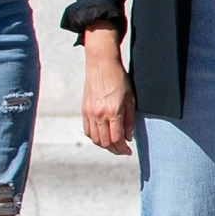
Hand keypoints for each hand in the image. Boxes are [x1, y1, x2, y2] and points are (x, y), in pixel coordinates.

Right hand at [82, 38, 135, 155]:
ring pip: (95, 138)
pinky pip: (87, 130)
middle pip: (105, 142)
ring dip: (104, 145)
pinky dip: (95, 137)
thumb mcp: (131, 98)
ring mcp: (89, 113)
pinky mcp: (84, 110)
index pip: (116, 139)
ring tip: (114, 144)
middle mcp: (99, 114)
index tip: (128, 151)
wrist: (101, 64)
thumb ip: (129, 120)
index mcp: (113, 111)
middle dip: (114, 149)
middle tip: (122, 150)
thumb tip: (128, 137)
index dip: (123, 149)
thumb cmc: (119, 78)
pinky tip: (103, 136)